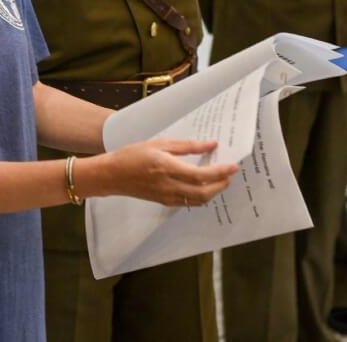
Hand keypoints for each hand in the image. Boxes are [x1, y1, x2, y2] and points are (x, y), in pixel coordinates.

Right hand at [93, 139, 236, 206]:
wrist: (112, 175)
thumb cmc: (132, 155)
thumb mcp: (159, 143)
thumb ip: (186, 145)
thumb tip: (210, 144)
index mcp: (167, 167)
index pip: (201, 174)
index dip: (220, 172)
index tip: (233, 166)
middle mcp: (169, 185)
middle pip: (204, 192)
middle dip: (221, 184)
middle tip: (230, 174)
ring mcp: (167, 196)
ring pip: (199, 200)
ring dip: (213, 192)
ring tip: (220, 180)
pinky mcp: (164, 202)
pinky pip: (189, 203)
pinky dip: (201, 196)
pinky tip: (203, 186)